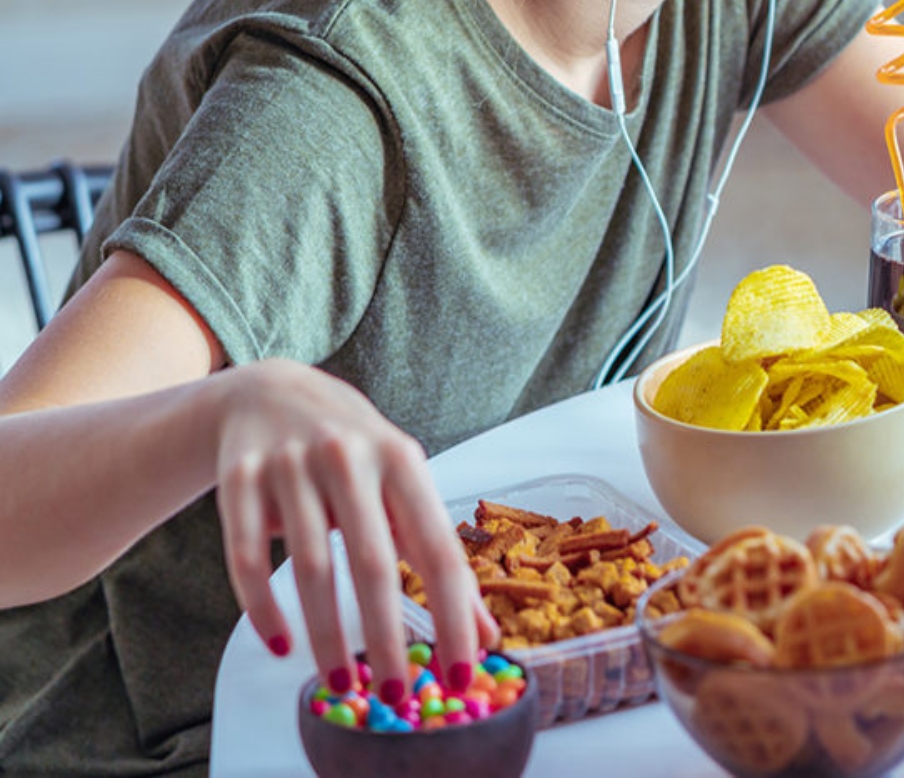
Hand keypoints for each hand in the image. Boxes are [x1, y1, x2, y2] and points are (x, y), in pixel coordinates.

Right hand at [212, 359, 497, 705]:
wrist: (270, 392)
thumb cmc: (354, 452)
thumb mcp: (401, 484)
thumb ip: (435, 551)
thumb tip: (481, 631)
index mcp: (402, 460)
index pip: (437, 547)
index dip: (455, 612)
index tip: (463, 669)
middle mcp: (349, 458)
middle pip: (373, 562)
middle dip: (386, 636)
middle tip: (396, 695)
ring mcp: (290, 466)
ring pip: (311, 566)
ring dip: (326, 634)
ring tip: (340, 683)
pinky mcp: (240, 479)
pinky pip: (247, 557)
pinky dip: (263, 606)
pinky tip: (281, 644)